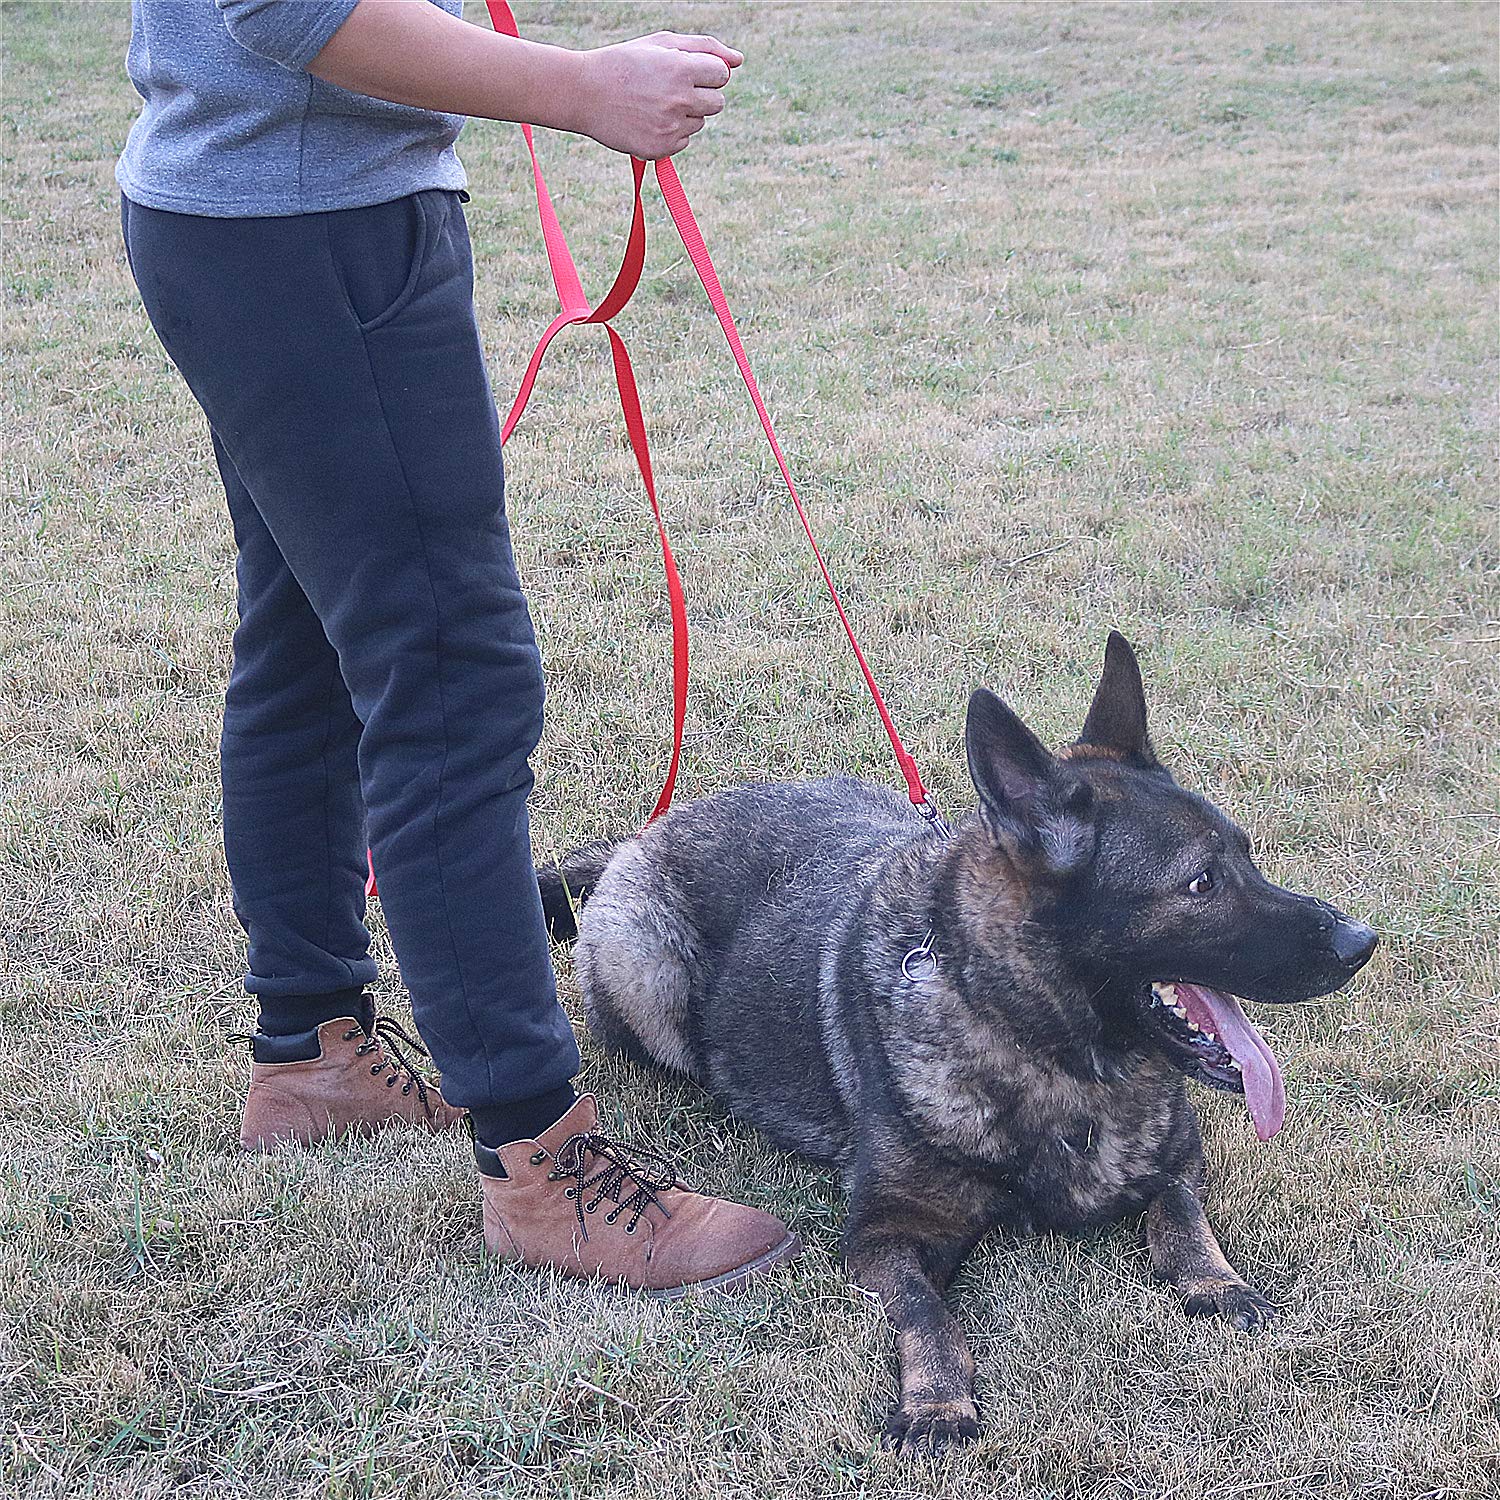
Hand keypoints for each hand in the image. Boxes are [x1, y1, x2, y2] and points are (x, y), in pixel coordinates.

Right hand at [574, 32, 742, 159]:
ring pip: (700, 123)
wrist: (585, 93)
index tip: (687, 70)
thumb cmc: (626, 62)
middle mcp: (680, 100)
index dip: (707, 72)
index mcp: (682, 69)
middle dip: (701, 94)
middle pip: (718, 103)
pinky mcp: (661, 148)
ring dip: (685, 114)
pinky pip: (683, 141)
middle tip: (670, 88)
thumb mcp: (662, 43)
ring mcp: (671, 127)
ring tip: (654, 103)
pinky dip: (671, 132)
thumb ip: (704, 48)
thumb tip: (738, 60)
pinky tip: (648, 119)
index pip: (722, 75)